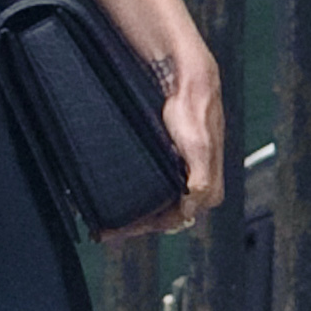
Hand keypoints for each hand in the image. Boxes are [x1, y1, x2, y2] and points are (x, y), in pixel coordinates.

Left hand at [112, 44, 224, 240]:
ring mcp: (179, 172)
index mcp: (208, 188)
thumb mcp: (200, 149)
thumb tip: (191, 210)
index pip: (174, 221)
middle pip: (161, 215)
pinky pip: (148, 184)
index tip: (116, 231)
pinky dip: (131, 192)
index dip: (144, 228)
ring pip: (153, 201)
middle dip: (133, 223)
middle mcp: (195, 184)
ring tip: (103, 217)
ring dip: (131, 210)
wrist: (186, 79)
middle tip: (103, 229)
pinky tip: (114, 193)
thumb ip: (202, 183)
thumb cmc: (196, 111)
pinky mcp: (167, 159)